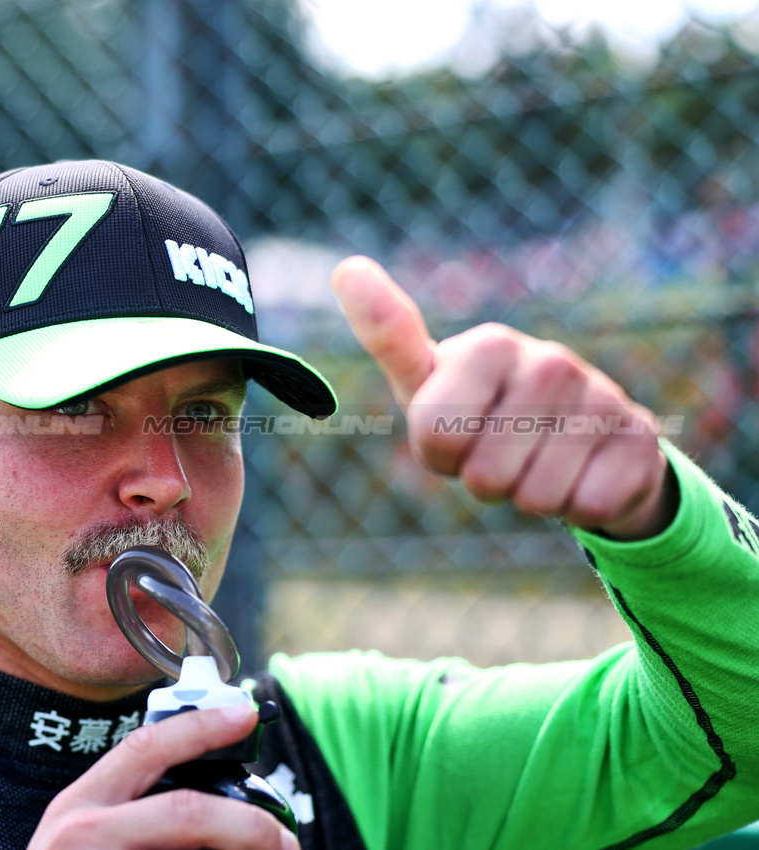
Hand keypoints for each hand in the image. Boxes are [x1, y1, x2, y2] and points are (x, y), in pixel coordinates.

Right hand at [27, 703, 298, 849]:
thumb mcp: (78, 836)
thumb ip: (125, 811)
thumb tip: (209, 805)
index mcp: (78, 806)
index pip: (146, 747)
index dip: (201, 727)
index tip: (245, 714)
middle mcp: (84, 833)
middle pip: (186, 811)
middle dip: (250, 823)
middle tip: (284, 838)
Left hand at [330, 256, 676, 539]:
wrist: (579, 440)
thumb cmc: (482, 412)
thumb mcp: (428, 384)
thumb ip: (388, 336)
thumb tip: (346, 267)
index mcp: (490, 344)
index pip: (436, 436)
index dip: (439, 453)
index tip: (456, 430)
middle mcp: (551, 360)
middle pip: (484, 476)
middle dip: (484, 480)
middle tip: (502, 452)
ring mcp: (603, 396)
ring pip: (535, 497)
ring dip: (529, 496)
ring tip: (538, 461)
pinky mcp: (643, 438)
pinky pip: (586, 508)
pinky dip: (576, 507)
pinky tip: (581, 473)